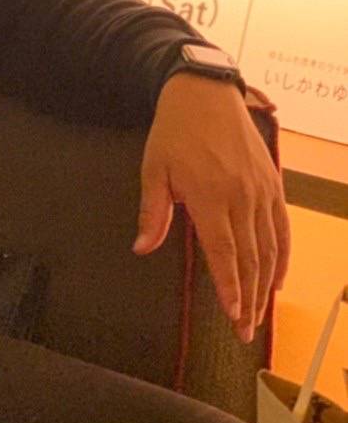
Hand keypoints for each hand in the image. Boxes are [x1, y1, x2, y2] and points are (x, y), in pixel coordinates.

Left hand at [133, 73, 289, 342]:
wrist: (205, 92)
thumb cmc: (175, 130)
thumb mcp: (154, 168)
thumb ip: (152, 212)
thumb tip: (141, 248)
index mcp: (210, 196)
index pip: (224, 255)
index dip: (230, 290)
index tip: (233, 318)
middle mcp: (241, 197)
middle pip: (249, 259)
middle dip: (248, 299)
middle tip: (245, 330)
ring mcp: (261, 190)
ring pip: (269, 248)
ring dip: (265, 284)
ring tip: (259, 313)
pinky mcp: (272, 182)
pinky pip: (282, 227)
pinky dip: (282, 255)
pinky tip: (277, 278)